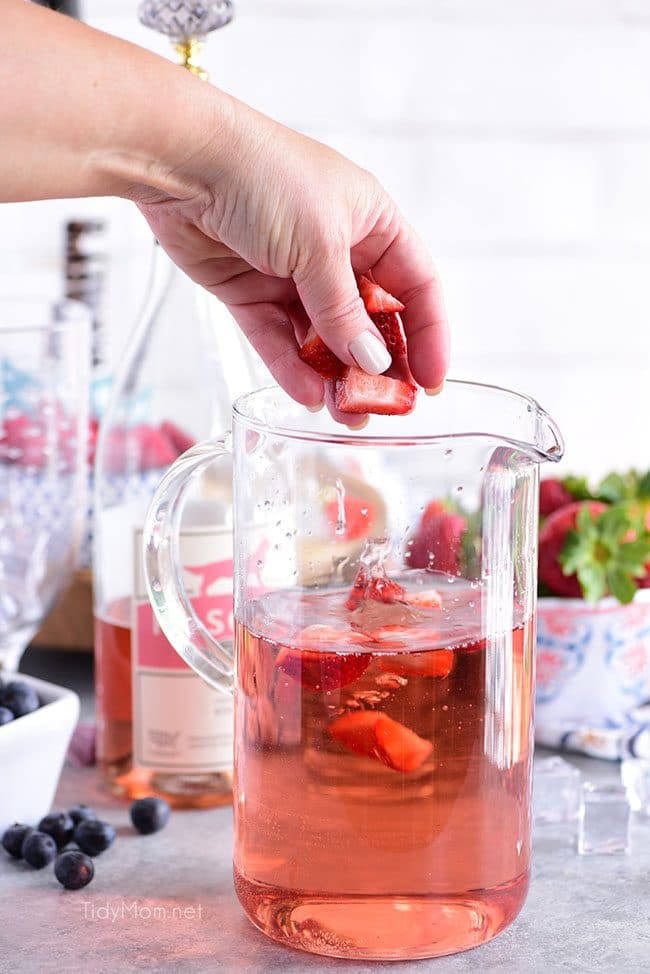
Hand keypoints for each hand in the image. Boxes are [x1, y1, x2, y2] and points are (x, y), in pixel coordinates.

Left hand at [136, 98, 448, 411]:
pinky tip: (307, 394)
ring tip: (345, 416)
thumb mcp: (320, 246)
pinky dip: (291, 366)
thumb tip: (372, 363)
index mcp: (371, 223)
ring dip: (334, 376)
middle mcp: (335, 249)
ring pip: (321, 337)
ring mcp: (291, 273)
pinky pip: (277, 337)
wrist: (183, 162)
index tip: (432, 381)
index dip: (429, 335)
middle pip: (369, 320)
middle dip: (377, 366)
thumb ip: (344, 312)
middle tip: (384, 408)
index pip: (415, 287)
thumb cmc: (264, 176)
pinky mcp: (249, 290)